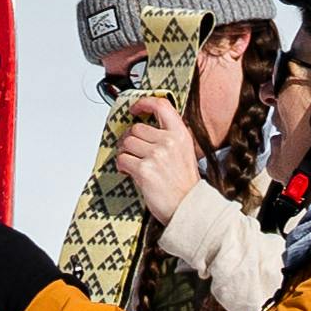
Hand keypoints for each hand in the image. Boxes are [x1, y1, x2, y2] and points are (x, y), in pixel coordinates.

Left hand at [105, 98, 201, 216]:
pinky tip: (130, 172)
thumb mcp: (185, 152)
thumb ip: (169, 137)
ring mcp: (156, 155)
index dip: (144, 103)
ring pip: (127, 142)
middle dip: (130, 140)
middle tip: (133, 151)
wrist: (189, 207)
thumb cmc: (185, 184)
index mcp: (181, 134)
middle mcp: (169, 141)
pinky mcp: (144, 170)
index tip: (135, 108)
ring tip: (133, 163)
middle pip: (136, 128)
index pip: (161, 105)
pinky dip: (122, 166)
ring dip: (125, 153)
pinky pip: (122, 159)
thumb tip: (147, 128)